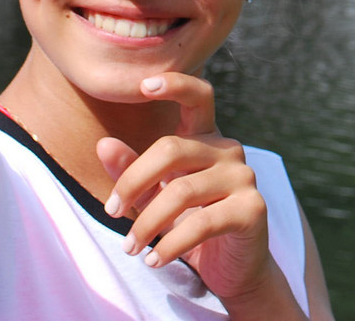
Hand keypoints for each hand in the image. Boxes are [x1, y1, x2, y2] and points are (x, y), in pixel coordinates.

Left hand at [97, 74, 298, 313]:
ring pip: (182, 191)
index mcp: (206, 139)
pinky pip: (201, 223)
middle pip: (171, 149)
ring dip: (146, 224)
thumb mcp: (155, 197)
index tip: (144, 85)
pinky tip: (153, 260)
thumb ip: (132, 171)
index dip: (176, 85)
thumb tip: (103, 144)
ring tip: (130, 248)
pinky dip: (170, 245)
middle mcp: (228, 150)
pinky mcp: (252, 209)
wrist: (232, 269)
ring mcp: (244, 177)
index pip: (199, 97)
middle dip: (133, 182)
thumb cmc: (190, 225)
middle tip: (111, 212)